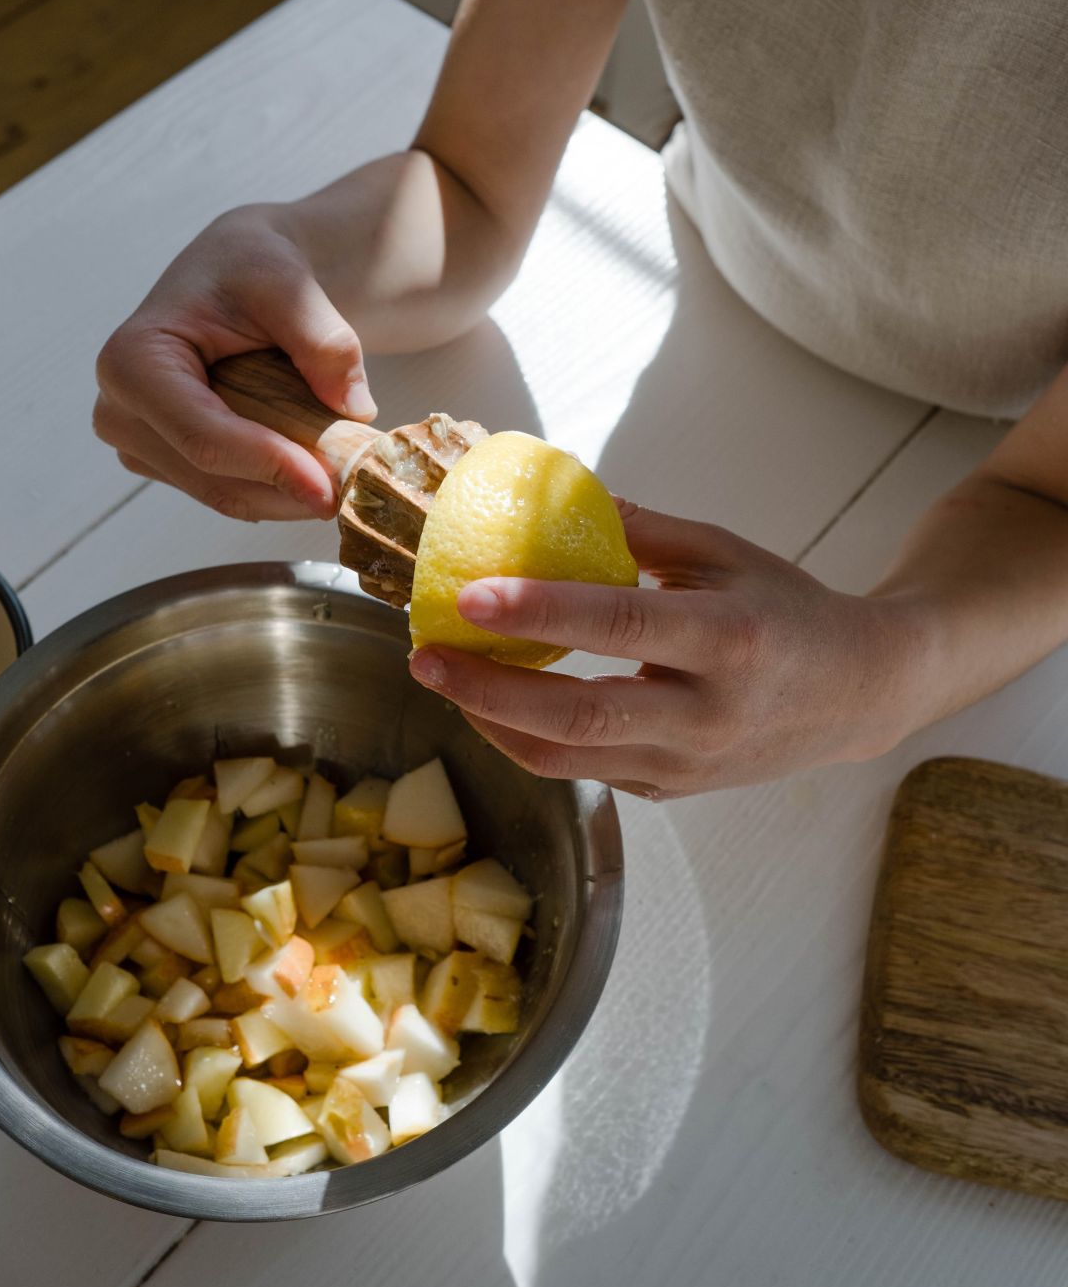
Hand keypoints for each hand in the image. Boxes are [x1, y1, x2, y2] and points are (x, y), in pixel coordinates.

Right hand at [94, 206, 375, 520]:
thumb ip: (324, 342)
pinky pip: (228, 493)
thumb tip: (354, 407)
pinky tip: (318, 473)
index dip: (268, 467)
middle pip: (212, 477)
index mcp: (133, 361)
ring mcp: (138, 444)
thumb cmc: (253, 268)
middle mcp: (119, 411)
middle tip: (356, 489)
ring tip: (345, 479)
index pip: (203, 436)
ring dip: (287, 497)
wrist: (237, 274)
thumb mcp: (291, 286)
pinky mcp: (165, 463)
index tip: (330, 487)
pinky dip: (277, 491)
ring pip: (223, 496)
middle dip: (286, 491)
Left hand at [408, 504, 928, 797]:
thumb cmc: (788, 609)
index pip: (619, 627)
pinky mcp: (671, 790)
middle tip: (426, 656)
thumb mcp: (726, 552)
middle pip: (578, 717)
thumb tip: (550, 496)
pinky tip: (493, 704)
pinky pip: (585, 773)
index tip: (469, 595)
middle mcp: (708, 714)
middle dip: (488, 691)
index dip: (538, 614)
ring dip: (493, 722)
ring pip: (568, 760)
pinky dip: (529, 741)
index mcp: (729, 640)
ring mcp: (689, 763)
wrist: (859, 693)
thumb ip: (641, 531)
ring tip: (444, 680)